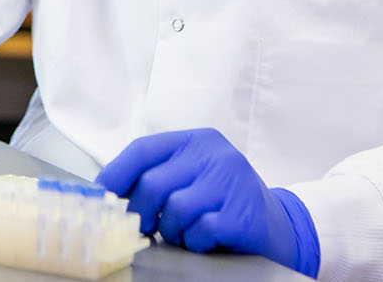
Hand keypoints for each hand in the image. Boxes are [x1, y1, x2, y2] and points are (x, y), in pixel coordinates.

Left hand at [95, 128, 319, 276]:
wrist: (281, 227)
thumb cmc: (226, 203)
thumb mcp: (193, 177)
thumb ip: (158, 177)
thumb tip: (108, 193)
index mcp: (197, 141)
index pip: (143, 150)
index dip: (115, 175)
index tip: (100, 197)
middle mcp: (216, 154)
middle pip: (153, 184)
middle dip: (144, 214)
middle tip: (149, 228)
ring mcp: (233, 182)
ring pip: (175, 210)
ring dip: (174, 231)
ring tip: (188, 233)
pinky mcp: (243, 212)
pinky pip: (200, 231)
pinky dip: (197, 242)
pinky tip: (209, 239)